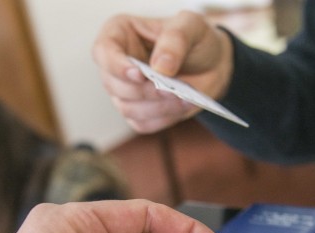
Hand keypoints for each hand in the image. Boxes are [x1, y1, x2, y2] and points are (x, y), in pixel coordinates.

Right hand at [92, 11, 234, 132]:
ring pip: (127, 108)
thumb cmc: (195, 39)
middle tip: (171, 89)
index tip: (139, 74)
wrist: (211, 65)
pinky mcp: (138, 112)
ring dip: (157, 107)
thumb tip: (159, 68)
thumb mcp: (191, 26)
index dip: (116, 66)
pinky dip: (164, 118)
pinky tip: (183, 106)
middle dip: (144, 91)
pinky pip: (143, 123)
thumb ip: (175, 41)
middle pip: (114, 85)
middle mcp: (116, 64)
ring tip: (184, 99)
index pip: (103, 51)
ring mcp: (124, 90)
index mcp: (119, 34)